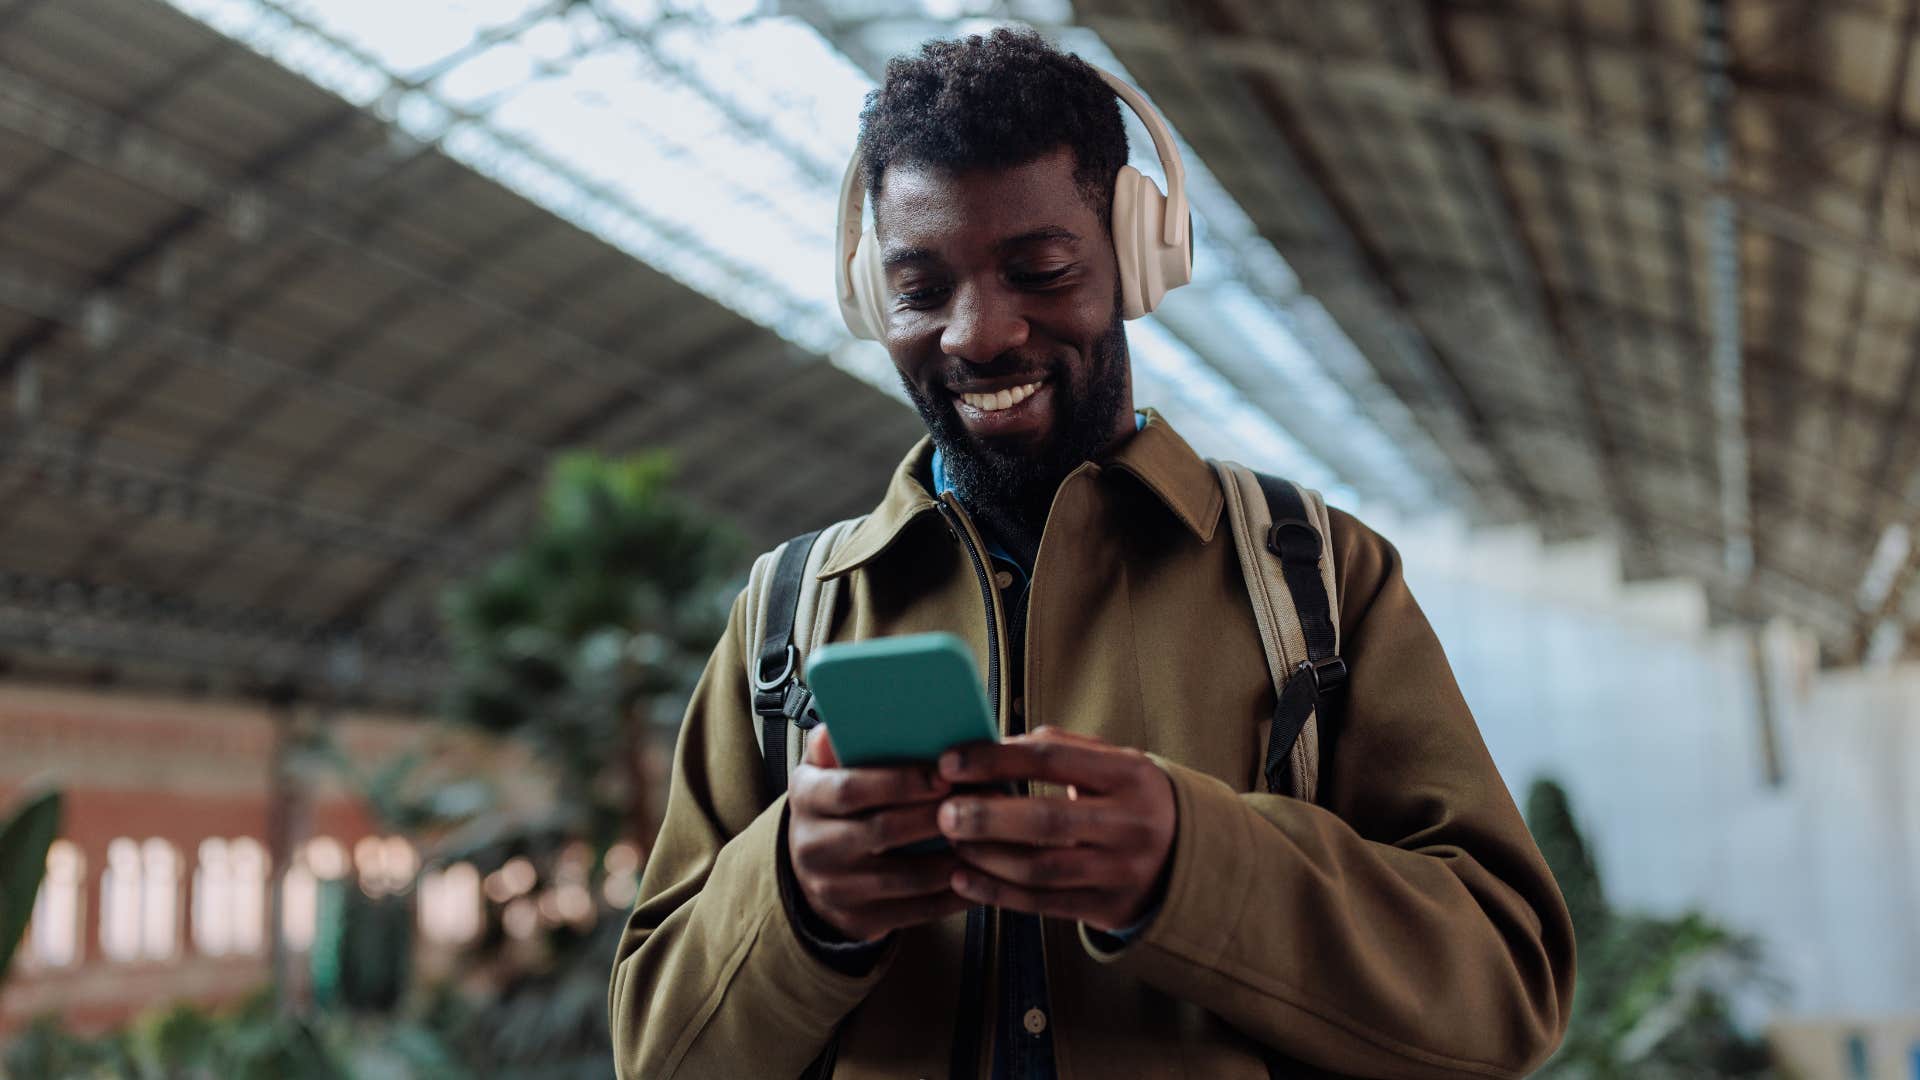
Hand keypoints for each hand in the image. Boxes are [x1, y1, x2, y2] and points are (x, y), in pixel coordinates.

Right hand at [786, 726, 973, 942]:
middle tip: (976, 805)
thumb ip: (835, 748)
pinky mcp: (857, 921)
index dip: (900, 782)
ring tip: (984, 841)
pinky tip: (977, 877)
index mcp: (807, 798)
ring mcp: (834, 888)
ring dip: (950, 860)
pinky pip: (914, 912)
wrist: (810, 870)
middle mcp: (813, 846)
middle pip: (881, 831)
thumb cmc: (833, 807)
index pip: (850, 788)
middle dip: (933, 817)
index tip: (943, 776)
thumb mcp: (825, 770)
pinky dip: (950, 897)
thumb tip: (834, 729)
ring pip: (904, 878)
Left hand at [936, 727, 1175, 931]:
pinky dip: (997, 893)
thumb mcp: (1114, 762)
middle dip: (987, 816)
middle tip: (944, 813)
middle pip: (1047, 820)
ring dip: (986, 857)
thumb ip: (1059, 748)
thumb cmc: (1131, 798)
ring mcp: (1121, 871)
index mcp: (1130, 774)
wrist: (1189, 856)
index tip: (951, 762)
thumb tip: (991, 746)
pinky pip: (1043, 904)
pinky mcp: (1108, 908)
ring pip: (1041, 868)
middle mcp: (1130, 824)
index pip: (1053, 760)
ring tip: (952, 843)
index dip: (996, 760)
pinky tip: (964, 879)